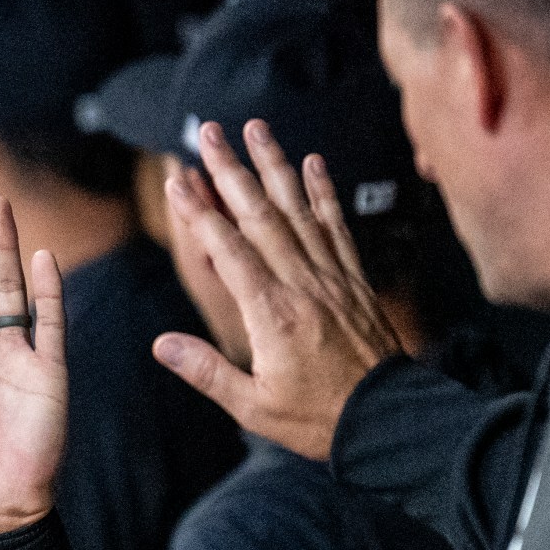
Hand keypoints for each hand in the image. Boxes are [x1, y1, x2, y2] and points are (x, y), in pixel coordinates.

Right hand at [151, 119, 403, 459]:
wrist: (388, 421)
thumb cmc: (317, 418)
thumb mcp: (252, 405)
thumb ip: (206, 371)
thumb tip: (161, 344)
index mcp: (271, 313)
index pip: (228, 250)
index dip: (201, 212)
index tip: (181, 178)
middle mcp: (301, 284)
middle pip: (259, 215)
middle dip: (231, 169)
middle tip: (210, 131)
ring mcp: (331, 277)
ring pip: (298, 209)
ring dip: (274, 165)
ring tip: (256, 129)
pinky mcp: (354, 280)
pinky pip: (337, 226)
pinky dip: (323, 193)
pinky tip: (313, 163)